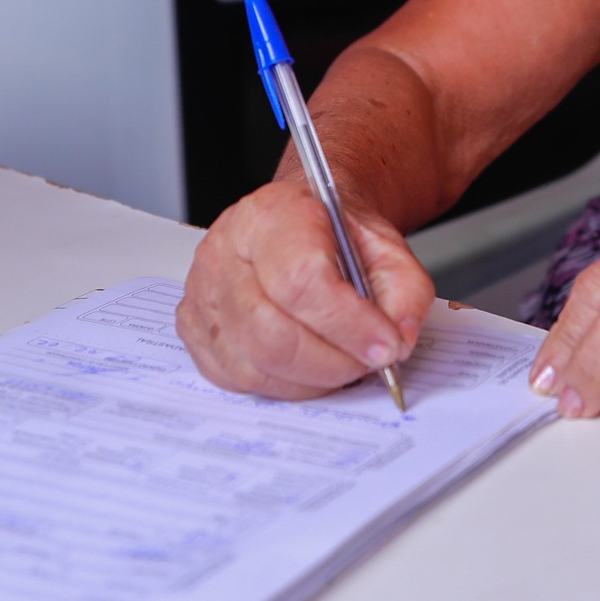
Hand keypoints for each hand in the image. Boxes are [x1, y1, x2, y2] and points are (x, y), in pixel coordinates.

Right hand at [179, 179, 435, 399]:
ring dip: (312, 380)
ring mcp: (203, 291)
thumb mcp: (386, 246)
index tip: (386, 346)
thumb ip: (405, 289)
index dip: (349, 324)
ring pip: (254, 364)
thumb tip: (398, 338)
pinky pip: (236, 378)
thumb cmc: (334, 233)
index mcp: (272, 215)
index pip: (301, 281)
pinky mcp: (193, 326)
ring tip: (343, 363)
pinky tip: (309, 365)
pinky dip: (283, 385)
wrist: (301, 222)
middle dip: (333, 362)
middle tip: (368, 362)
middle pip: (271, 333)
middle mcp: (225, 250)